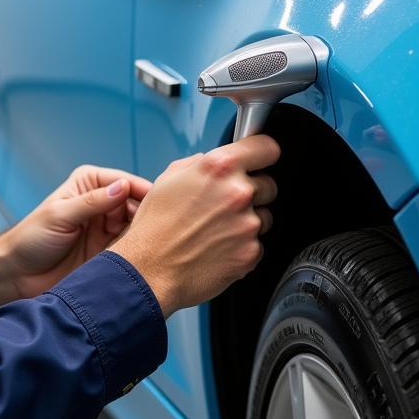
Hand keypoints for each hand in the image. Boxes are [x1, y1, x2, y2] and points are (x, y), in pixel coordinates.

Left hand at [5, 164, 152, 298]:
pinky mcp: (110, 252)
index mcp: (89, 183)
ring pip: (138, 227)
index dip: (143, 191)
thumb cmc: (31, 239)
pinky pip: (133, 249)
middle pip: (137, 204)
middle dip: (150, 214)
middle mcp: (102, 203)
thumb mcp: (60, 215)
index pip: (124, 182)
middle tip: (166, 226)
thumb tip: (122, 187)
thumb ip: (92, 202)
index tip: (161, 201)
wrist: (17, 275)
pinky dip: (142, 252)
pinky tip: (151, 257)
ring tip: (161, 243)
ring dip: (148, 234)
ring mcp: (108, 228)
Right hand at [110, 136, 280, 318]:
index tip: (261, 159)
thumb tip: (212, 162)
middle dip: (252, 193)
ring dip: (246, 222)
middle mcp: (238, 192)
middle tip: (223, 206)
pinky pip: (257, 244)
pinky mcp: (251, 252)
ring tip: (215, 231)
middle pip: (268, 185)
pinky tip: (216, 248)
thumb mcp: (168, 179)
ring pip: (264, 217)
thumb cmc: (155, 227)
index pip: (266, 148)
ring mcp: (248, 224)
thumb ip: (199, 164)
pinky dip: (242, 246)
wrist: (149, 270)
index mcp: (219, 167)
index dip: (262, 153)